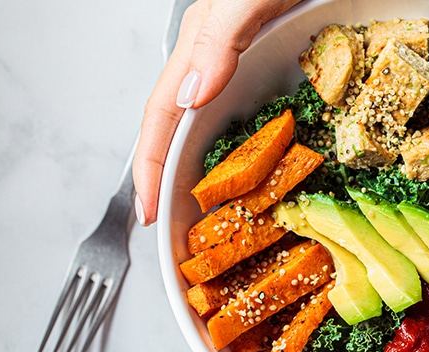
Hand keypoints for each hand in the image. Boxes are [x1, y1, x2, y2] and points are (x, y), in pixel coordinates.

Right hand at [132, 0, 300, 224]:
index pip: (163, 118)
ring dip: (214, 176)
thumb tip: (190, 98)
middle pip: (185, 133)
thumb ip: (218, 39)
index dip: (151, 168)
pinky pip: (256, 122)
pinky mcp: (277, 71)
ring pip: (219, 132)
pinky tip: (263, 177)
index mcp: (202, 48)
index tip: (151, 214)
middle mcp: (219, 64)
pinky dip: (253, 156)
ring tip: (215, 220)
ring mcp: (247, 69)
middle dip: (176, 184)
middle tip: (182, 235)